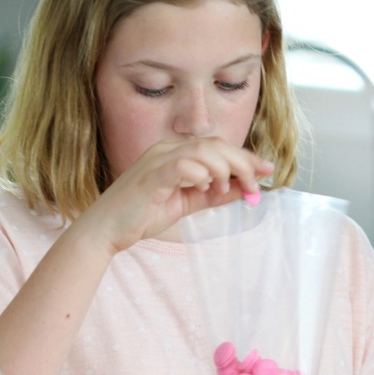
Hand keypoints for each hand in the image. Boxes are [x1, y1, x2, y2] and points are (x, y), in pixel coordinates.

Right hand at [80, 137, 273, 253]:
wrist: (106, 229)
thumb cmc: (142, 215)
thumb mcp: (188, 203)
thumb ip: (215, 194)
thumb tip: (247, 189)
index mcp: (175, 153)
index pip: (217, 146)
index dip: (245, 156)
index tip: (267, 170)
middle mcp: (166, 150)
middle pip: (214, 145)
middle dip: (243, 163)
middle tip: (257, 184)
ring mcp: (157, 160)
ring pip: (203, 151)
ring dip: (225, 169)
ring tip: (227, 190)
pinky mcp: (151, 176)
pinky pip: (182, 165)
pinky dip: (200, 175)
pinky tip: (206, 188)